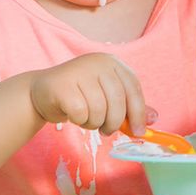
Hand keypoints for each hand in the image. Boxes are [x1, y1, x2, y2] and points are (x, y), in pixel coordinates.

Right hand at [28, 53, 147, 135]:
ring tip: (87, 119)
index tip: (138, 132)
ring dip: (94, 123)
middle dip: (115, 122)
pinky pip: (80, 113)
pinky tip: (73, 115)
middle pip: (118, 100)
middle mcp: (98, 62)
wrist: (40, 93)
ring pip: (99, 109)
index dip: (138, 112)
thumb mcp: (107, 97)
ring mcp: (79, 71)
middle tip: (106, 130)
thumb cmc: (79, 96)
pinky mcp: (62, 85)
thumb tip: (154, 118)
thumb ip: (129, 106)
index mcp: (113, 63)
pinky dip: (79, 120)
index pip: (133, 88)